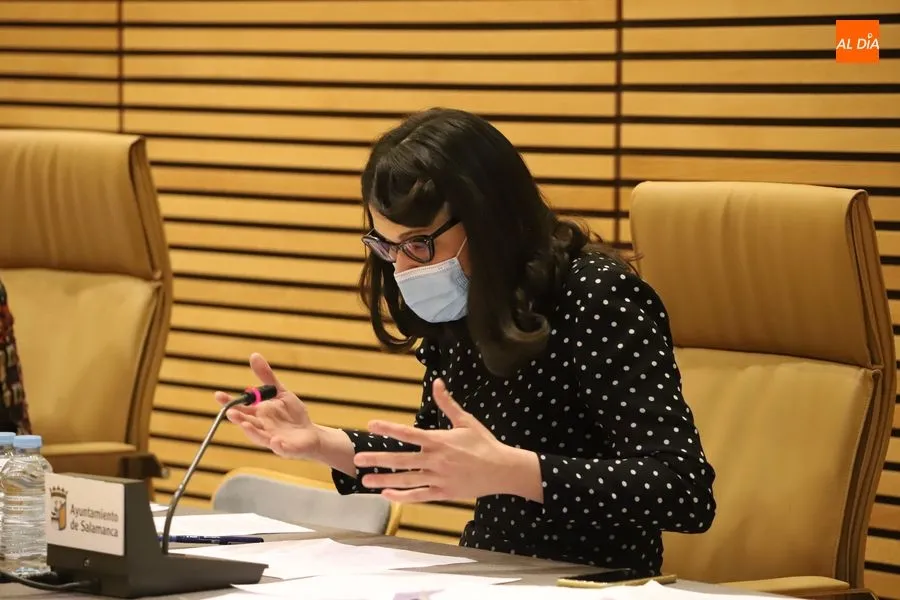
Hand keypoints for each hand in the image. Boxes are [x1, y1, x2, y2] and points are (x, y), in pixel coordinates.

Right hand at [214, 353, 321, 459]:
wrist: (310, 434)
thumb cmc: (292, 414)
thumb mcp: (280, 392)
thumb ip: (266, 377)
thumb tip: (254, 355)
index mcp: (258, 414)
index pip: (241, 408)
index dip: (229, 402)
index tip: (218, 395)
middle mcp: (262, 427)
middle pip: (247, 423)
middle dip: (238, 418)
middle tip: (230, 412)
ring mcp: (273, 439)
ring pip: (260, 437)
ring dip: (252, 432)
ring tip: (245, 424)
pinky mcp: (287, 448)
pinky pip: (281, 449)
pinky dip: (278, 446)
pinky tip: (276, 440)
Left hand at [353, 378, 537, 502]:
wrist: (502, 470)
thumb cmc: (484, 443)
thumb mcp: (466, 420)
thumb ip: (447, 403)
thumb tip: (437, 381)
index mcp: (439, 440)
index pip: (408, 433)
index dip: (388, 428)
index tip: (371, 425)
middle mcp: (435, 460)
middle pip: (401, 459)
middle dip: (377, 459)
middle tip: (357, 459)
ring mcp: (438, 478)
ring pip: (406, 480)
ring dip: (384, 480)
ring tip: (365, 480)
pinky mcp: (443, 493)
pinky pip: (419, 496)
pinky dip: (402, 497)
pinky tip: (387, 495)